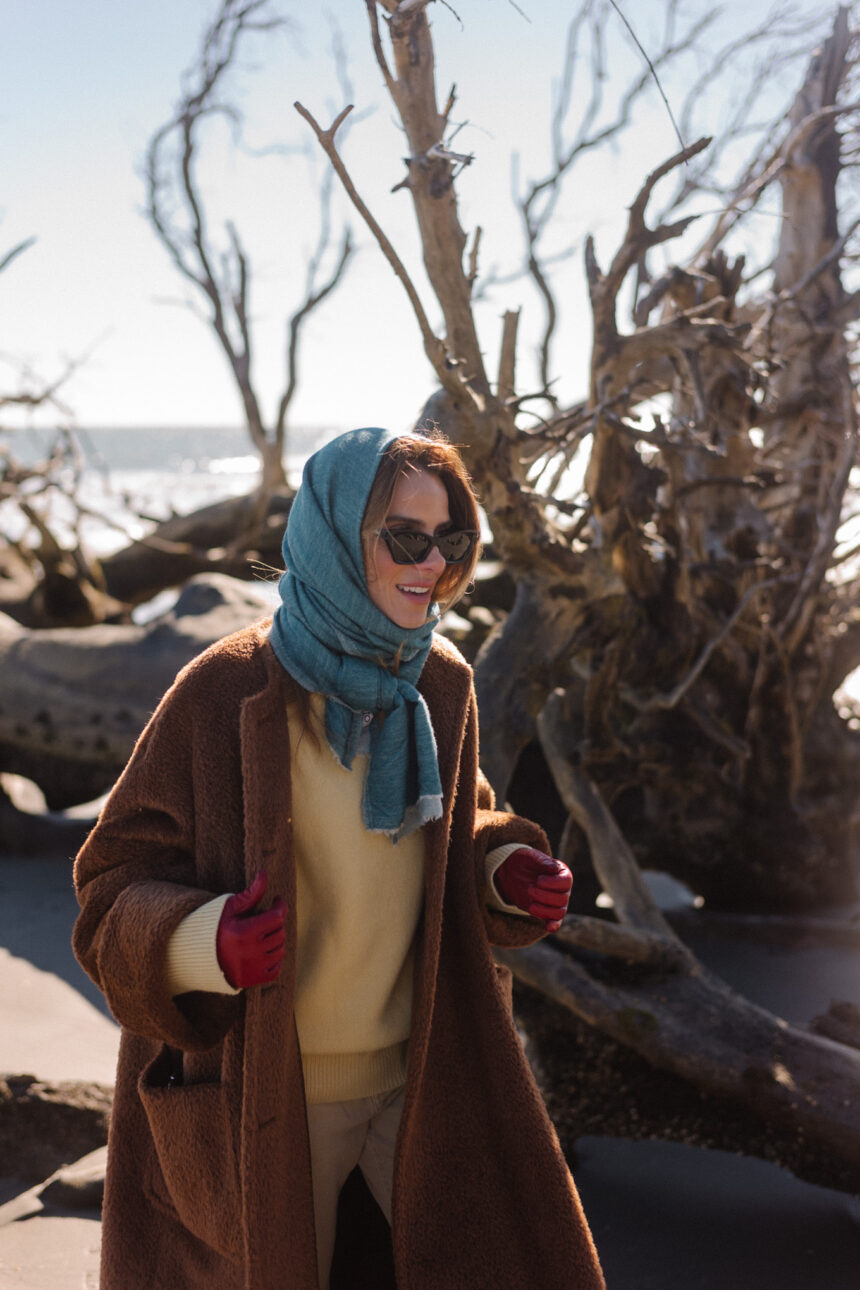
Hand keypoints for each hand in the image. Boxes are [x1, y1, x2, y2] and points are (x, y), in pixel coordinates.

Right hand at [216, 870, 286, 988]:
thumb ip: (251, 893)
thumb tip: (265, 873)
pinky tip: (263, 951)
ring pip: (280, 951)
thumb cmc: (214, 927)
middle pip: (280, 933)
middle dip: (275, 923)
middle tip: (265, 918)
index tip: (276, 900)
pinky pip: (276, 969)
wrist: (197, 956)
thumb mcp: (230, 907)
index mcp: (243, 932)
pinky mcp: (252, 980)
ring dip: (275, 941)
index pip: (276, 917)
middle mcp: (249, 952)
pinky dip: (274, 959)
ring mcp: (252, 969)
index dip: (280, 906)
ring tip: (263, 934)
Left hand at [494, 848, 571, 932]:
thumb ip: (543, 861)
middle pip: (563, 899)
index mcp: (561, 873)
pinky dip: (553, 925)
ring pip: (559, 912)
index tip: (538, 880)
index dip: (553, 883)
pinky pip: (555, 921)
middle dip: (544, 896)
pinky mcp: (546, 912)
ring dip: (544, 910)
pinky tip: (548, 927)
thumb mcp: (530, 857)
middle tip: (529, 889)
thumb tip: (556, 868)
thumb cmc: (523, 861)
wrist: (511, 872)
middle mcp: (562, 888)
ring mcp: (555, 901)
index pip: (567, 881)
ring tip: (530, 903)